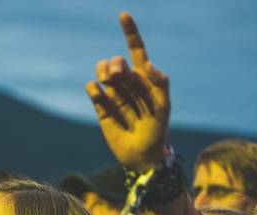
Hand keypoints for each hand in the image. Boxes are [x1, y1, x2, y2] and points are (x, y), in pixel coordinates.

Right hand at [85, 13, 170, 172]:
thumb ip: (160, 83)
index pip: (137, 51)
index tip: (123, 15)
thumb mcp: (164, 106)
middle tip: (118, 76)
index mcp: (144, 79)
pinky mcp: (101, 108)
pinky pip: (92, 89)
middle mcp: (128, 84)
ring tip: (108, 81)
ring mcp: (114, 95)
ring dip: (103, 70)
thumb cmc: (157, 131)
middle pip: (117, 61)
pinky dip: (93, 88)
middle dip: (116, 64)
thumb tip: (146, 64)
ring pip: (102, 71)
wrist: (141, 156)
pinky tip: (98, 94)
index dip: (130, 32)